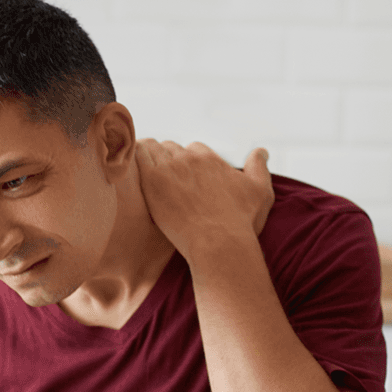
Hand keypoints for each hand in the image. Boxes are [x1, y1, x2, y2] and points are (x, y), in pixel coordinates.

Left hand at [135, 140, 273, 261]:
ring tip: (143, 175)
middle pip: (170, 149)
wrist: (219, 243)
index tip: (184, 178)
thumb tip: (262, 151)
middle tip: (162, 180)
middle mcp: (190, 158)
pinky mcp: (153, 180)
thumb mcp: (260, 192)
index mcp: (210, 159)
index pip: (193, 149)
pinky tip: (129, 170)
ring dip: (148, 158)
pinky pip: (137, 157)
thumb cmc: (240, 223)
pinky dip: (133, 159)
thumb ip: (259, 168)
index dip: (188, 162)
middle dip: (167, 160)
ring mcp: (170, 167)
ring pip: (152, 149)